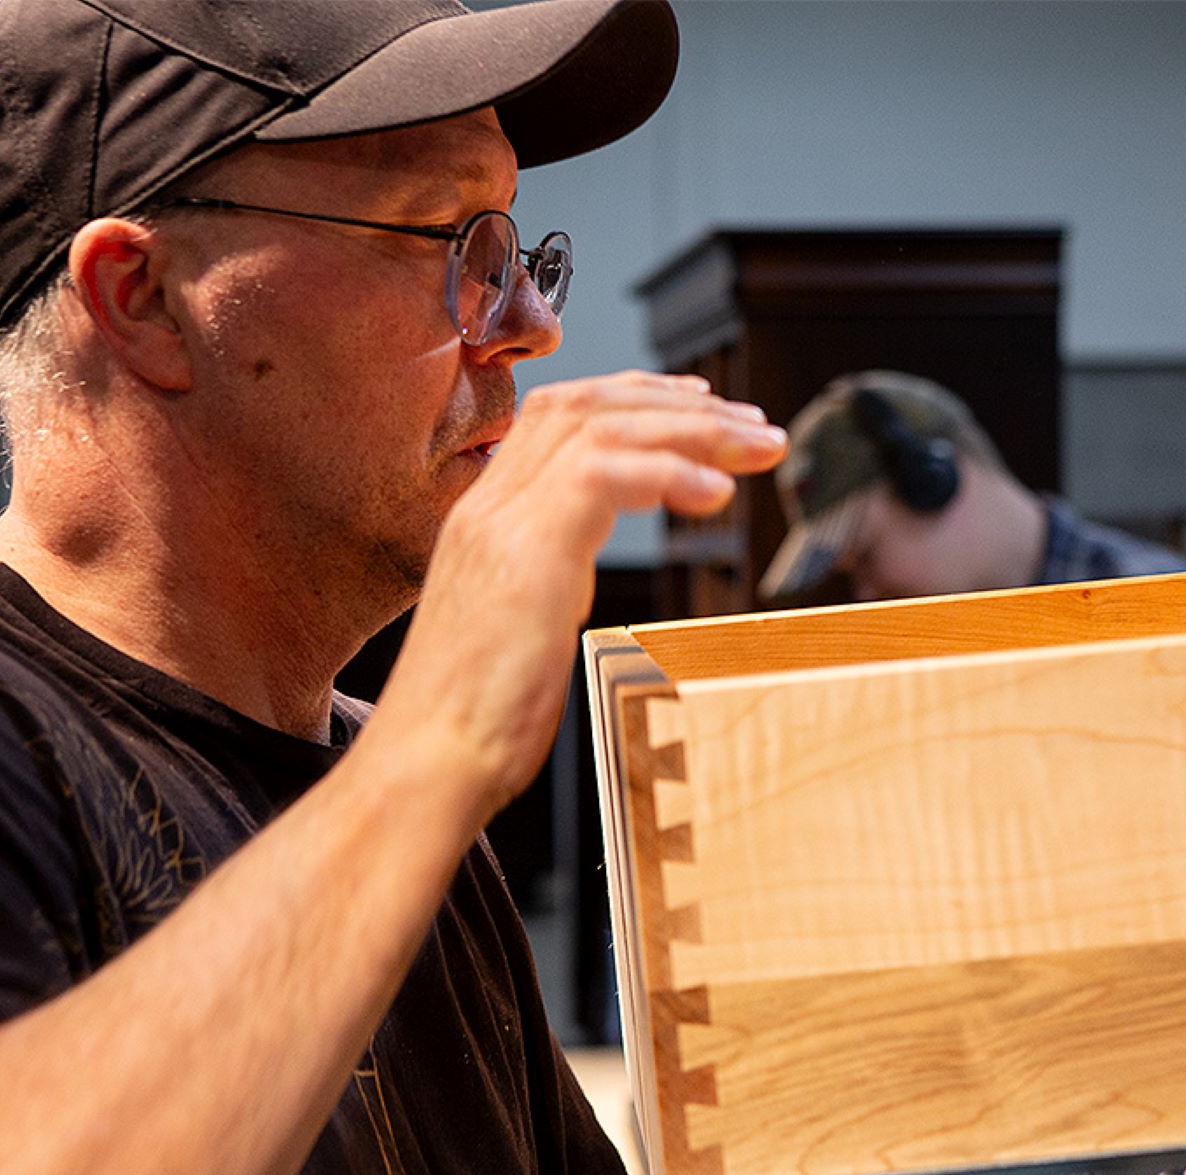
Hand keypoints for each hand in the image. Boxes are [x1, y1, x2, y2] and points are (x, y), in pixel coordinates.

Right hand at [365, 372, 786, 819]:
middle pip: (587, 405)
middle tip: (755, 424)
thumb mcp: (519, 630)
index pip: (559, 417)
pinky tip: (716, 493)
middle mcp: (490, 508)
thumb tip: (575, 585)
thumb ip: (546, 585)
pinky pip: (604, 476)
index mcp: (487, 519)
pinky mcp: (527, 554)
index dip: (636, 400)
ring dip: (694, 430)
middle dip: (681, 404)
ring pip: (602, 428)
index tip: (702, 406)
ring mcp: (503, 525)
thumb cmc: (476, 722)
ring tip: (757, 447)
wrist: (429, 763)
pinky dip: (670, 472)